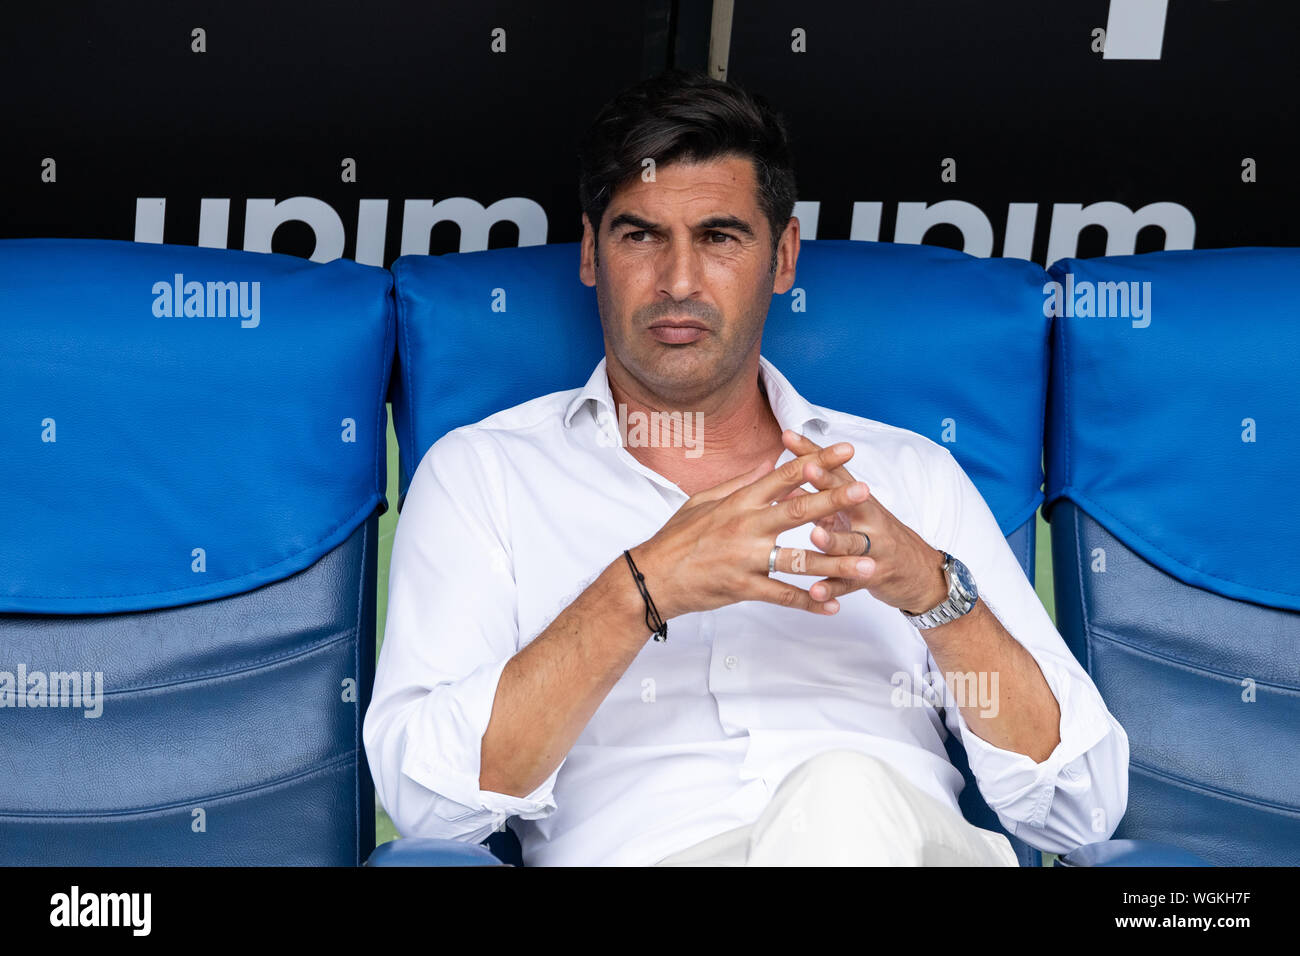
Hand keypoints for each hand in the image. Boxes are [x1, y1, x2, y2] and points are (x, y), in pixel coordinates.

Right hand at [629, 442, 880, 617]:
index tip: (844, 451)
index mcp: (739, 502)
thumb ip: (740, 483)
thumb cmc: (677, 538)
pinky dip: (809, 603)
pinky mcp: (743, 588)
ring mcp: (745, 559)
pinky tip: (833, 606)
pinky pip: (783, 596)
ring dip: (837, 563)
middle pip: (797, 511)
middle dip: (833, 500)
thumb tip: (770, 463)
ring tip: (868, 565)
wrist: (651, 577)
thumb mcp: (704, 500)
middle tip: (865, 491)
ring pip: (799, 561)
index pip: (784, 475)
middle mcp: (745, 527)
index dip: (816, 461)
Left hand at [781, 430, 948, 614]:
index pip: (835, 471)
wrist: (923, 575)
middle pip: (847, 499)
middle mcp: (870, 520)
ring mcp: (874, 549)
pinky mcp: (876, 578)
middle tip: (807, 468)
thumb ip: (821, 504)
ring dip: (833, 540)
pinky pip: (851, 584)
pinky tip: (815, 592)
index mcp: (859, 502)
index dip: (813, 453)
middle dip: (827, 483)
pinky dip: (834, 588)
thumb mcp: (852, 517)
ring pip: (852, 544)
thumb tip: (787, 488)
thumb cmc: (878, 539)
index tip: (788, 435)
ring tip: (813, 535)